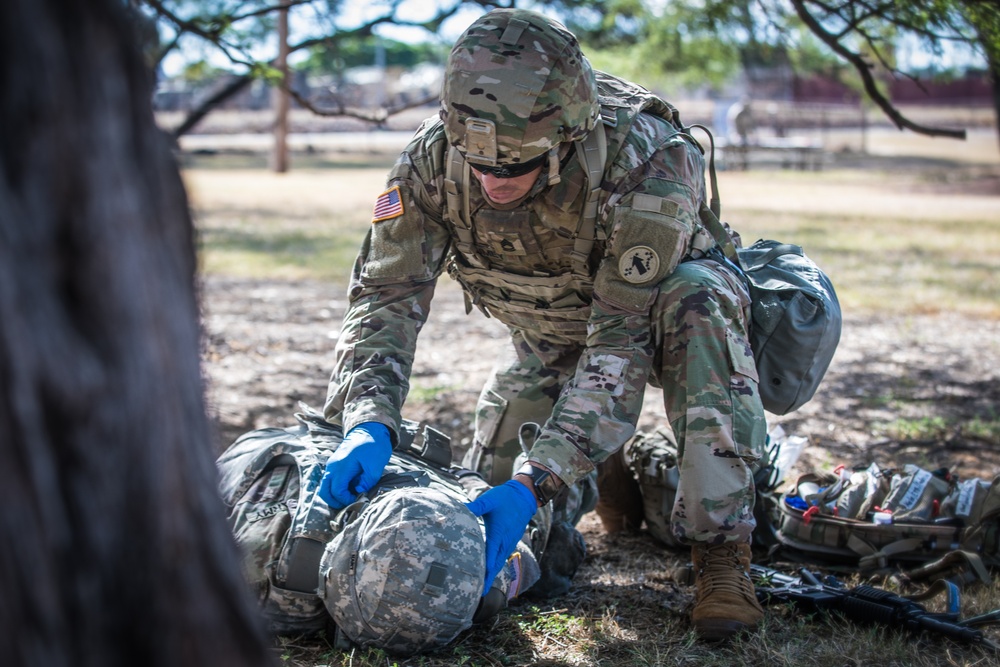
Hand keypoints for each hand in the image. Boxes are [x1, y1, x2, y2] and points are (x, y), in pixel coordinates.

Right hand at [317, 422, 391, 508]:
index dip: (346, 500)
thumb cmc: (374, 445)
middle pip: (324, 492)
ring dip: (335, 496)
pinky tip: (351, 489)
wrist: (369, 428)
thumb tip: (359, 492)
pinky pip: (331, 481)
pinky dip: (337, 489)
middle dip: (335, 502)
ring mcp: (332, 465)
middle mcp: (333, 466)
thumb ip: (367, 481)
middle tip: (351, 504)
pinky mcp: (335, 465)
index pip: (336, 491)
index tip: (358, 500)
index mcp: (342, 466)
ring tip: (352, 496)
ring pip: (326, 487)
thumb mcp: (376, 465)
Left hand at [465, 480, 537, 594]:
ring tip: (483, 586)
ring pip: (500, 562)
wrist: (524, 497)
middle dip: (489, 578)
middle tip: (480, 593)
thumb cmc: (505, 498)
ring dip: (492, 574)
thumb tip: (461, 509)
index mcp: (499, 533)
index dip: (486, 570)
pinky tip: (490, 570)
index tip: (481, 582)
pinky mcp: (510, 540)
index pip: (491, 555)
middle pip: (496, 564)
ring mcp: (509, 541)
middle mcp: (505, 540)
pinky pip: (503, 556)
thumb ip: (476, 506)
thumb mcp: (489, 500)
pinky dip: (496, 566)